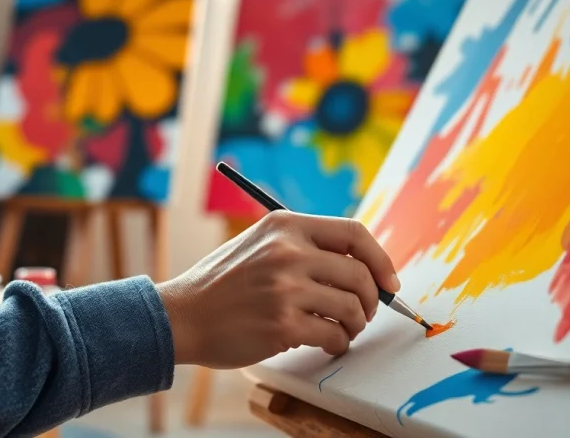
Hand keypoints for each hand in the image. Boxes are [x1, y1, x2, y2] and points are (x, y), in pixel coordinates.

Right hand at [155, 210, 399, 368]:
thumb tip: (360, 265)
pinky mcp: (282, 325)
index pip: (354, 233)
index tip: (388, 281)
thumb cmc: (223, 284)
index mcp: (285, 226)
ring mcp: (285, 289)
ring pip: (352, 307)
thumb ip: (302, 246)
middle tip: (364, 313)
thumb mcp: (259, 244)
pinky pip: (334, 335)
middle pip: (359, 274)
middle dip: (371, 300)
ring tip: (343, 329)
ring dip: (355, 324)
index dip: (380, 259)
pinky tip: (328, 343)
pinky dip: (339, 343)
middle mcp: (288, 252)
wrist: (182, 315)